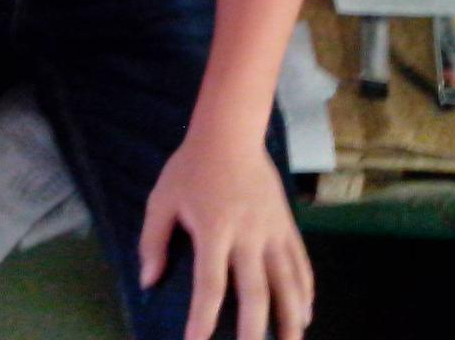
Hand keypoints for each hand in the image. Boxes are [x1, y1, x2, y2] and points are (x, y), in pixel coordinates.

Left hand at [138, 133, 312, 339]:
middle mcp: (248, 235)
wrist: (231, 133)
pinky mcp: (287, 225)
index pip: (210, 286)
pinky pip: (300, 263)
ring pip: (287, 282)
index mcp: (214, 230)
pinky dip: (305, 290)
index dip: (203, 319)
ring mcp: (272, 231)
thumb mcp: (162, 199)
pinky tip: (306, 313)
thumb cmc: (191, 167)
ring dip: (291, 318)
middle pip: (255, 293)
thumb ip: (152, 241)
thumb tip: (148, 282)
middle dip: (254, 332)